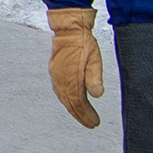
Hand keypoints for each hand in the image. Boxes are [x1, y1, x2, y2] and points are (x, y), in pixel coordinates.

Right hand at [47, 6, 103, 127]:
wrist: (68, 29)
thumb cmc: (83, 42)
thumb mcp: (94, 59)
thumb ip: (94, 77)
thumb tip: (97, 95)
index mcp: (71, 77)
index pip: (78, 102)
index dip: (86, 115)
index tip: (94, 122)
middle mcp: (61, 79)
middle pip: (70, 103)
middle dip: (80, 115)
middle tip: (91, 123)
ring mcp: (56, 76)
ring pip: (64, 98)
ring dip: (73, 109)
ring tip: (83, 116)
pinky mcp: (55, 72)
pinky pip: (59, 91)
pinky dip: (66, 100)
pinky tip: (71, 102)